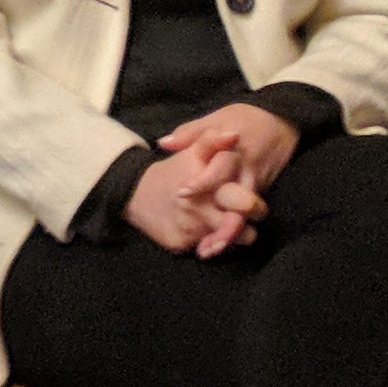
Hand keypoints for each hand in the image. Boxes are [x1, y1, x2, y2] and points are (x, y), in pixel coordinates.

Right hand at [123, 136, 249, 255]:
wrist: (133, 191)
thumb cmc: (172, 171)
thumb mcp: (191, 152)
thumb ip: (213, 142)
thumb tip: (234, 135)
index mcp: (206, 187)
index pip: (246, 205)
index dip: (254, 206)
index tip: (254, 204)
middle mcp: (198, 211)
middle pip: (242, 232)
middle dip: (246, 228)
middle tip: (241, 220)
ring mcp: (188, 231)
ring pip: (225, 244)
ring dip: (228, 238)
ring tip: (223, 226)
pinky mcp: (179, 246)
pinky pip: (204, 251)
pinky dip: (206, 244)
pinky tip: (202, 231)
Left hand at [156, 102, 298, 255]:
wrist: (283, 122)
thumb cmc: (244, 118)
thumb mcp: (217, 117)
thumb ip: (191, 133)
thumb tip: (164, 143)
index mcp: (231, 149)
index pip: (219, 167)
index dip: (203, 182)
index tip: (183, 193)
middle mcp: (245, 170)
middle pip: (237, 202)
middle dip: (223, 224)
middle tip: (204, 242)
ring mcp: (256, 184)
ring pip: (245, 214)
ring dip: (229, 234)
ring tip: (209, 250)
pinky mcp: (262, 192)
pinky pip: (249, 215)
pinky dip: (236, 231)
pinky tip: (219, 244)